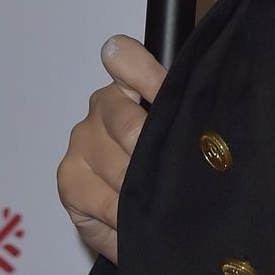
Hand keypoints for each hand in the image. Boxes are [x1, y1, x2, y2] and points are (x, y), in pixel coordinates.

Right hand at [56, 35, 165, 265]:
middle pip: (129, 124)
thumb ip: (186, 112)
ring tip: (158, 200)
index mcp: (132, 83)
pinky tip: (135, 215)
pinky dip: (126, 214)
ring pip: (120, 167)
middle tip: (171, 174)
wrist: (131, 215)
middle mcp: (104, 105)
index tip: (161, 89)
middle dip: (152, 155)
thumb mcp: (181, 133)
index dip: (145, 72)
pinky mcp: (69, 178)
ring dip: (144, 190)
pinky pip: (105, 200)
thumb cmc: (162, 166)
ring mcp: (82, 140)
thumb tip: (205, 105)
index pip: (126, 59)